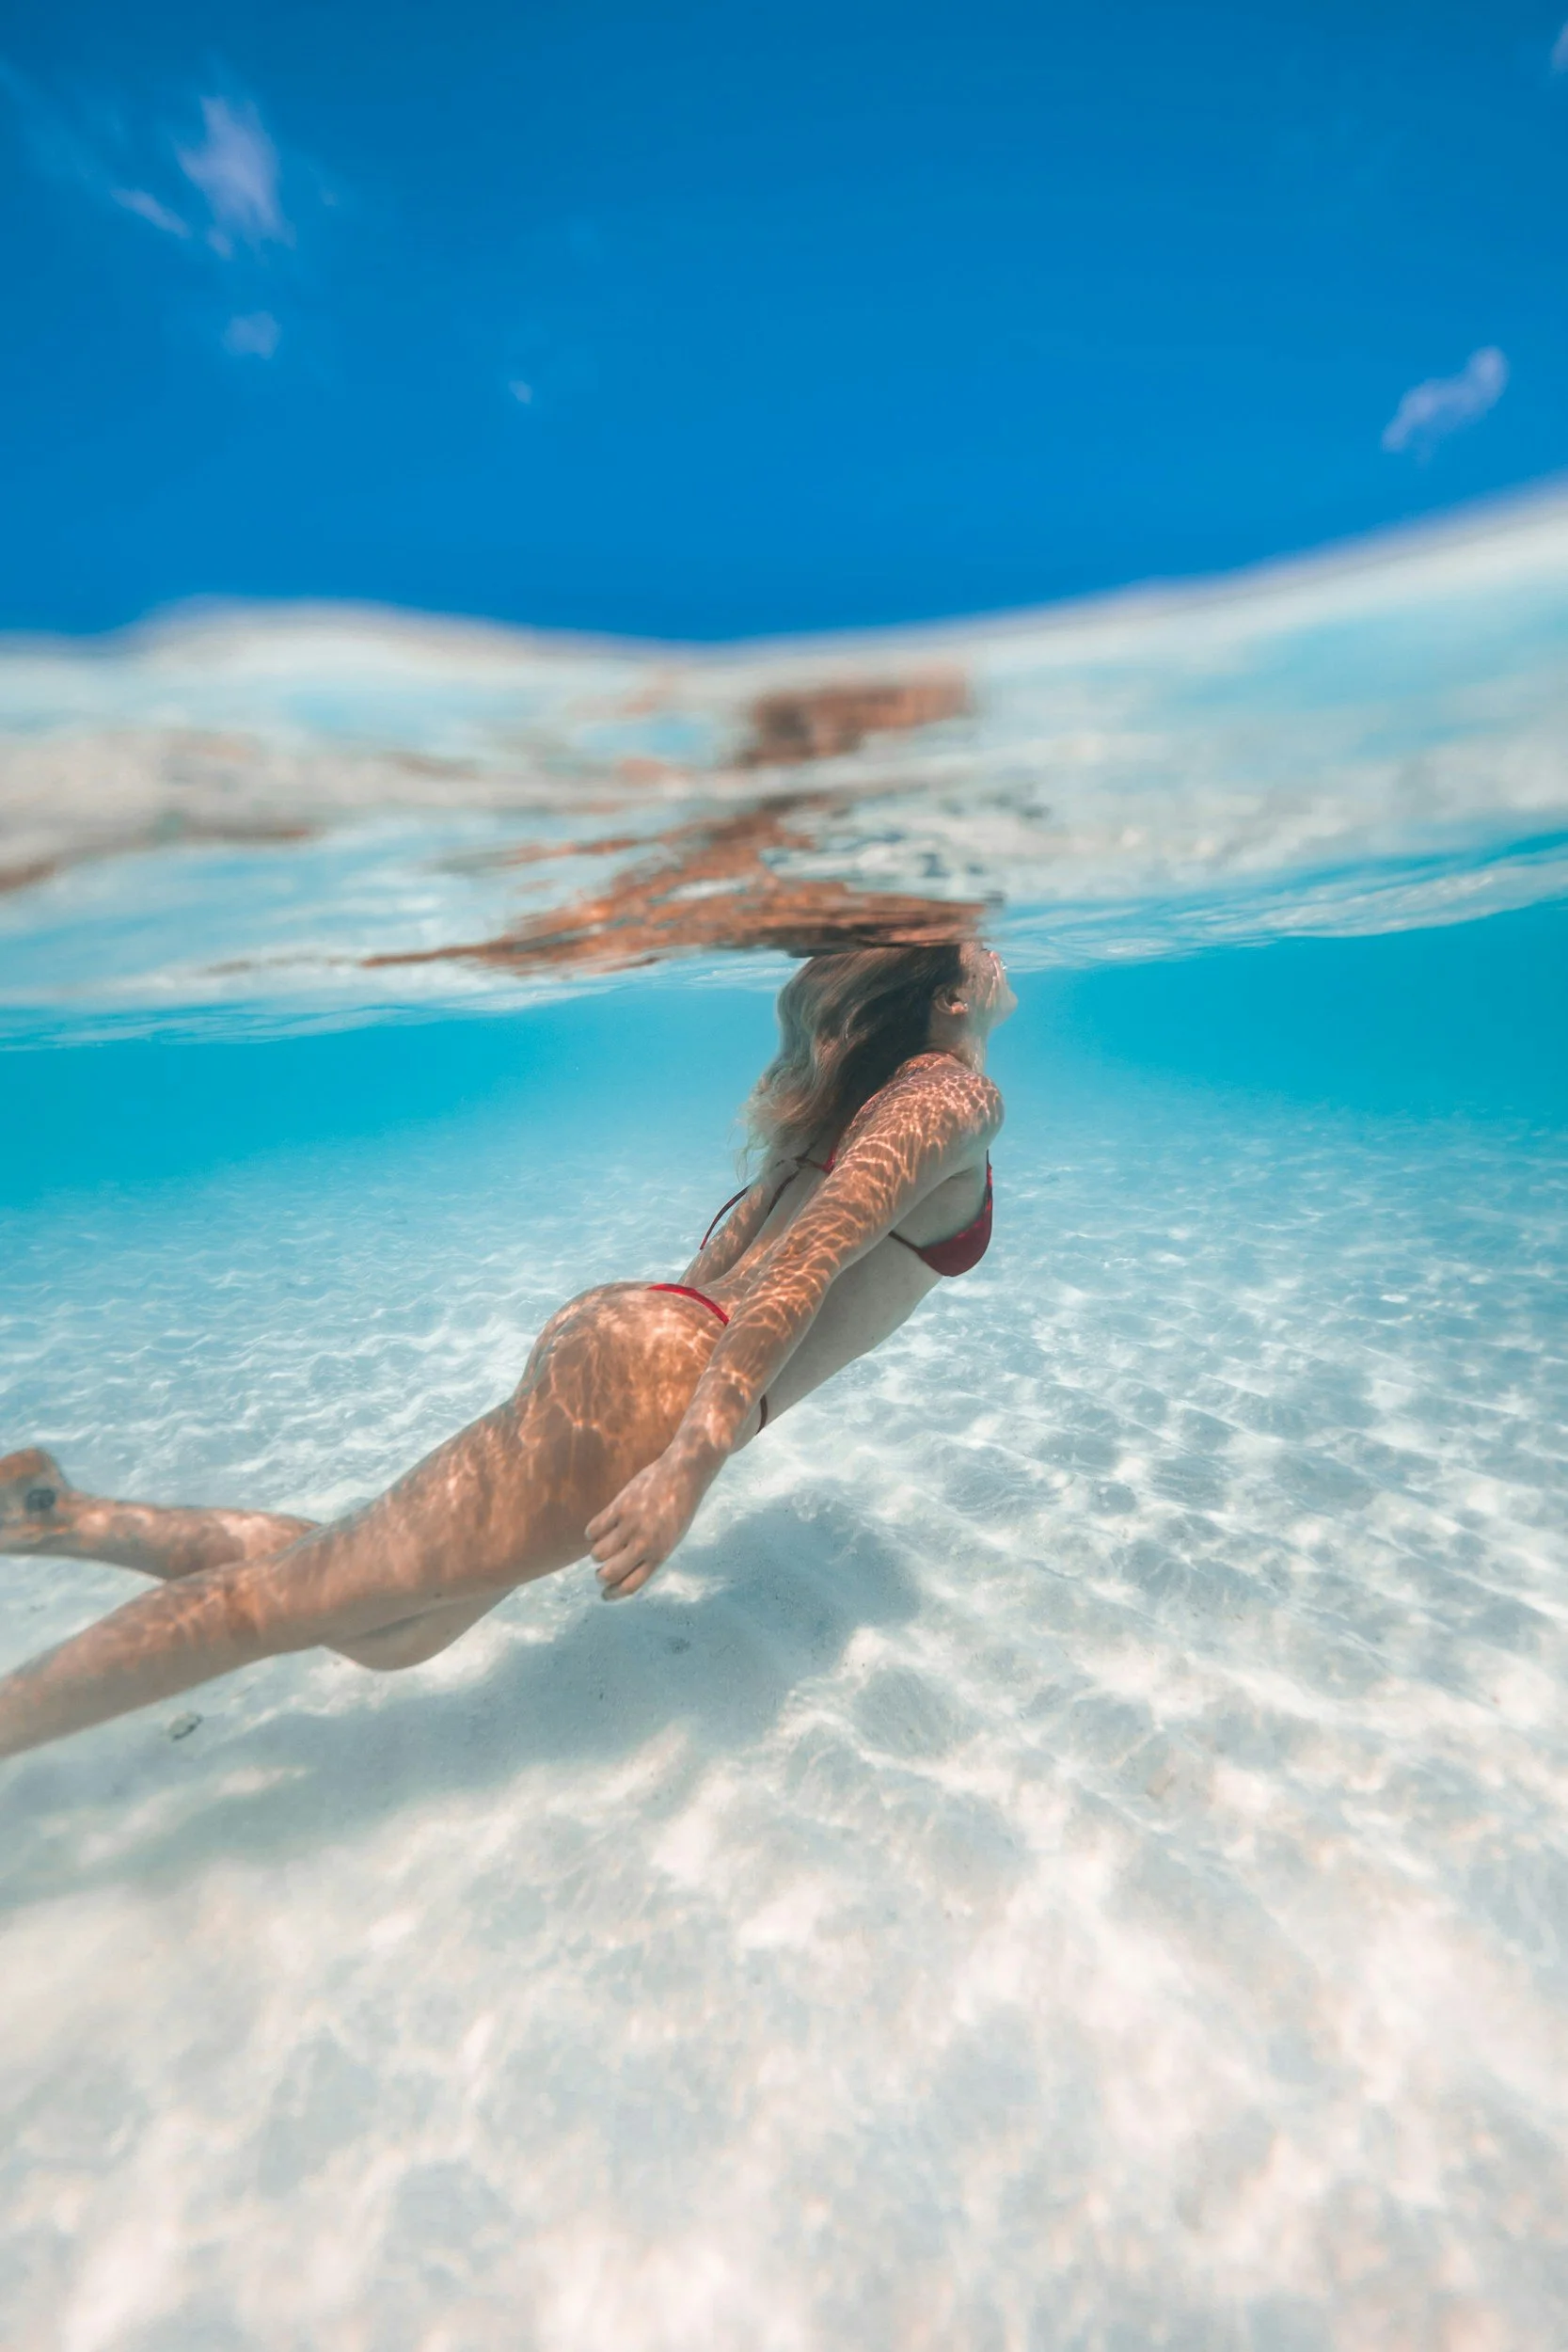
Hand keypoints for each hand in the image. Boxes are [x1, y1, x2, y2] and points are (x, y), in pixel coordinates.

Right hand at [587, 1450, 708, 1598]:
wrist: (683, 1475)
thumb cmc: (677, 1508)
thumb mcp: (671, 1538)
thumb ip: (650, 1555)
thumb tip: (620, 1573)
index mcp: (659, 1555)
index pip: (629, 1586)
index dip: (613, 1594)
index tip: (605, 1593)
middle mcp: (645, 1543)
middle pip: (609, 1573)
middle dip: (600, 1577)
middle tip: (600, 1572)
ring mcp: (631, 1524)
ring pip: (597, 1553)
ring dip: (597, 1554)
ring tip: (604, 1545)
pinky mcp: (619, 1506)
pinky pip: (593, 1529)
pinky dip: (592, 1533)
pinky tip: (599, 1529)